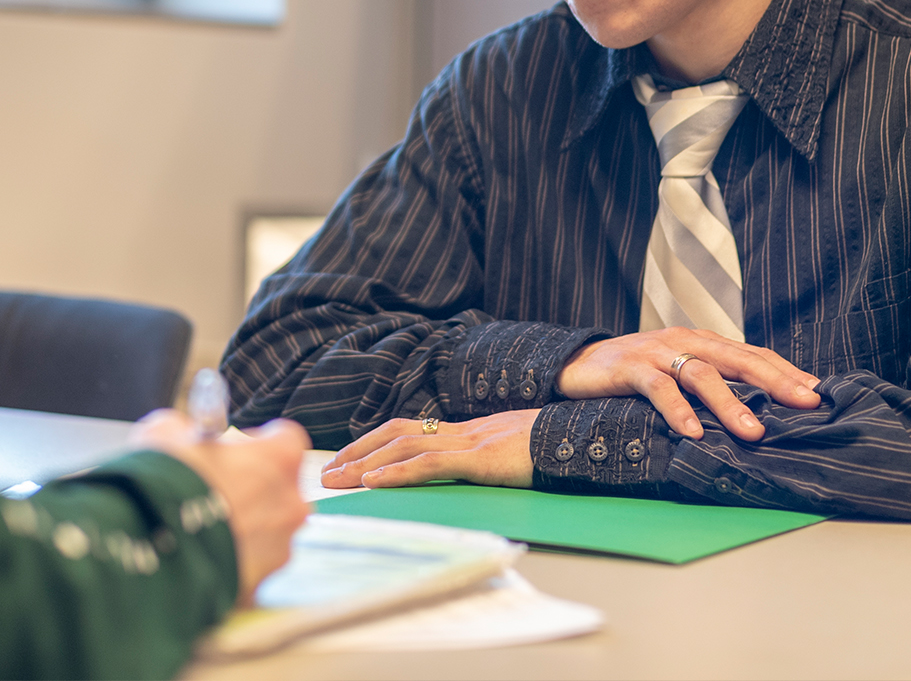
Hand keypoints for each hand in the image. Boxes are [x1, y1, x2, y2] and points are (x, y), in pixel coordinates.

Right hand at [131, 411, 310, 601]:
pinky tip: (199, 559)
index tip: (234, 450)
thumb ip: (187, 432)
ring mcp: (279, 549)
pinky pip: (248, 569)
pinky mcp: (259, 586)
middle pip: (280, 491)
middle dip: (252, 491)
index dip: (258, 444)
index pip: (285, 440)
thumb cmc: (164, 481)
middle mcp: (290, 504)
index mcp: (279, 458)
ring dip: (243, 531)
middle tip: (215, 492)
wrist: (147, 547)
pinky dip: (229, 565)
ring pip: (267, 534)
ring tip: (203, 532)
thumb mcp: (165, 433)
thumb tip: (183, 436)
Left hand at [319, 409, 539, 489]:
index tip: (349, 458)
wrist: (582, 437)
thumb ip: (486, 458)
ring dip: (366, 462)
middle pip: (396, 434)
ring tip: (338, 478)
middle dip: (358, 451)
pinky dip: (399, 472)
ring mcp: (471, 443)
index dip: (375, 441)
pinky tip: (376, 482)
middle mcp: (462, 432)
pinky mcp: (481, 459)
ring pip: (405, 446)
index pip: (410, 429)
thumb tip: (469, 472)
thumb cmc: (553, 448)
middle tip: (328, 472)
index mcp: (467, 431)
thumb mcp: (511, 452)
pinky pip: (432, 464)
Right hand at [557, 328, 821, 441]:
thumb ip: (714, 383)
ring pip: (702, 374)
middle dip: (774, 383)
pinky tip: (692, 432)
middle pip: (737, 359)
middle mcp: (685, 341)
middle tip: (804, 405)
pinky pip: (658, 387)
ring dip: (729, 405)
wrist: (577, 363)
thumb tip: (760, 412)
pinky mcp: (630, 367)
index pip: (753, 354)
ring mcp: (657, 352)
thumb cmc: (636, 373)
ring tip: (753, 433)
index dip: (786, 372)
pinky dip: (677, 410)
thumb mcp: (679, 373)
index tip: (818, 394)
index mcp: (702, 342)